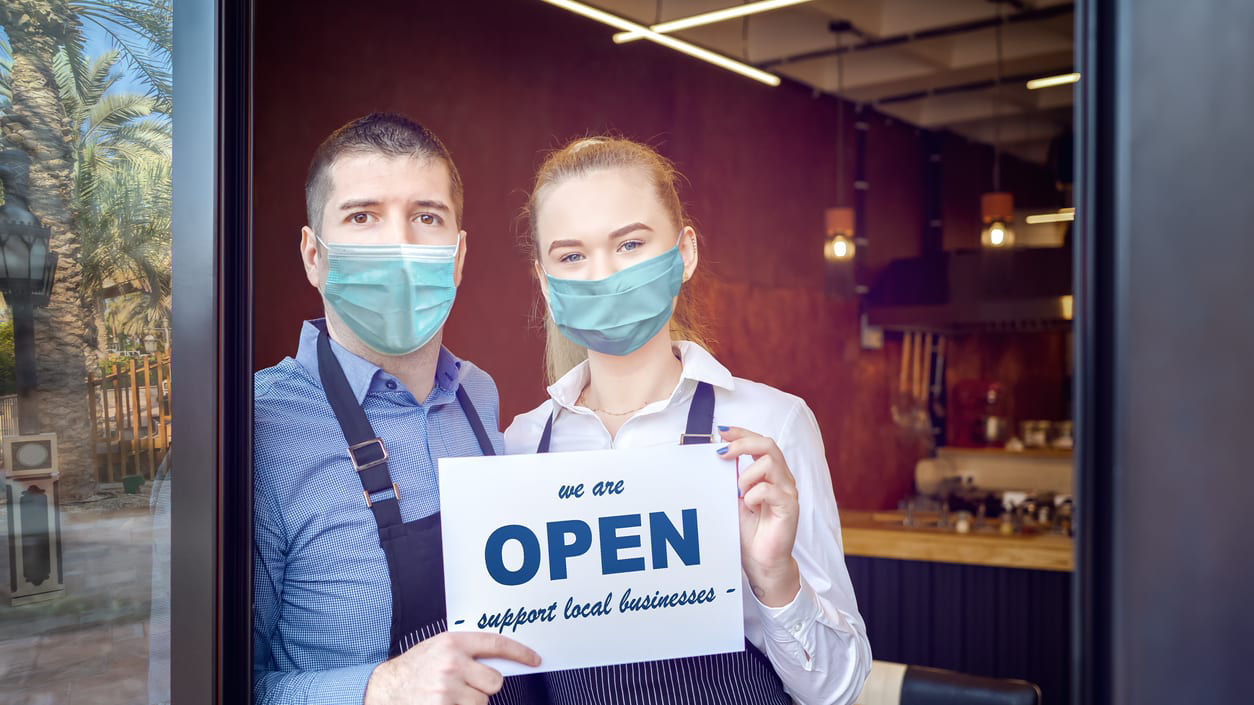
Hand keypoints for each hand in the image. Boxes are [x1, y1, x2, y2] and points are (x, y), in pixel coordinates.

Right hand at [364, 631, 539, 704]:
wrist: (385, 689)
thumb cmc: (414, 668)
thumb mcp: (439, 648)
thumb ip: (466, 650)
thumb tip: (500, 659)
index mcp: (452, 642)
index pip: (496, 643)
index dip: (520, 652)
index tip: (534, 659)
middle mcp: (452, 664)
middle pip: (495, 680)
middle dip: (485, 686)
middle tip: (466, 686)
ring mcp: (447, 689)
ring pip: (483, 701)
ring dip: (471, 702)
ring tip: (449, 696)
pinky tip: (445, 704)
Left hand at [717, 426, 801, 607]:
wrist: (761, 561)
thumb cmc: (749, 531)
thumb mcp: (734, 498)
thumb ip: (731, 477)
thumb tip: (716, 454)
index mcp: (770, 473)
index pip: (760, 442)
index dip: (741, 432)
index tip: (721, 431)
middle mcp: (782, 478)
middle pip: (768, 444)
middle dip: (742, 443)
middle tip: (722, 453)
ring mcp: (788, 491)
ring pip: (769, 462)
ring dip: (746, 474)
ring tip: (740, 492)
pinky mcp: (789, 507)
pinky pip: (769, 489)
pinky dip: (752, 495)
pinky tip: (748, 507)